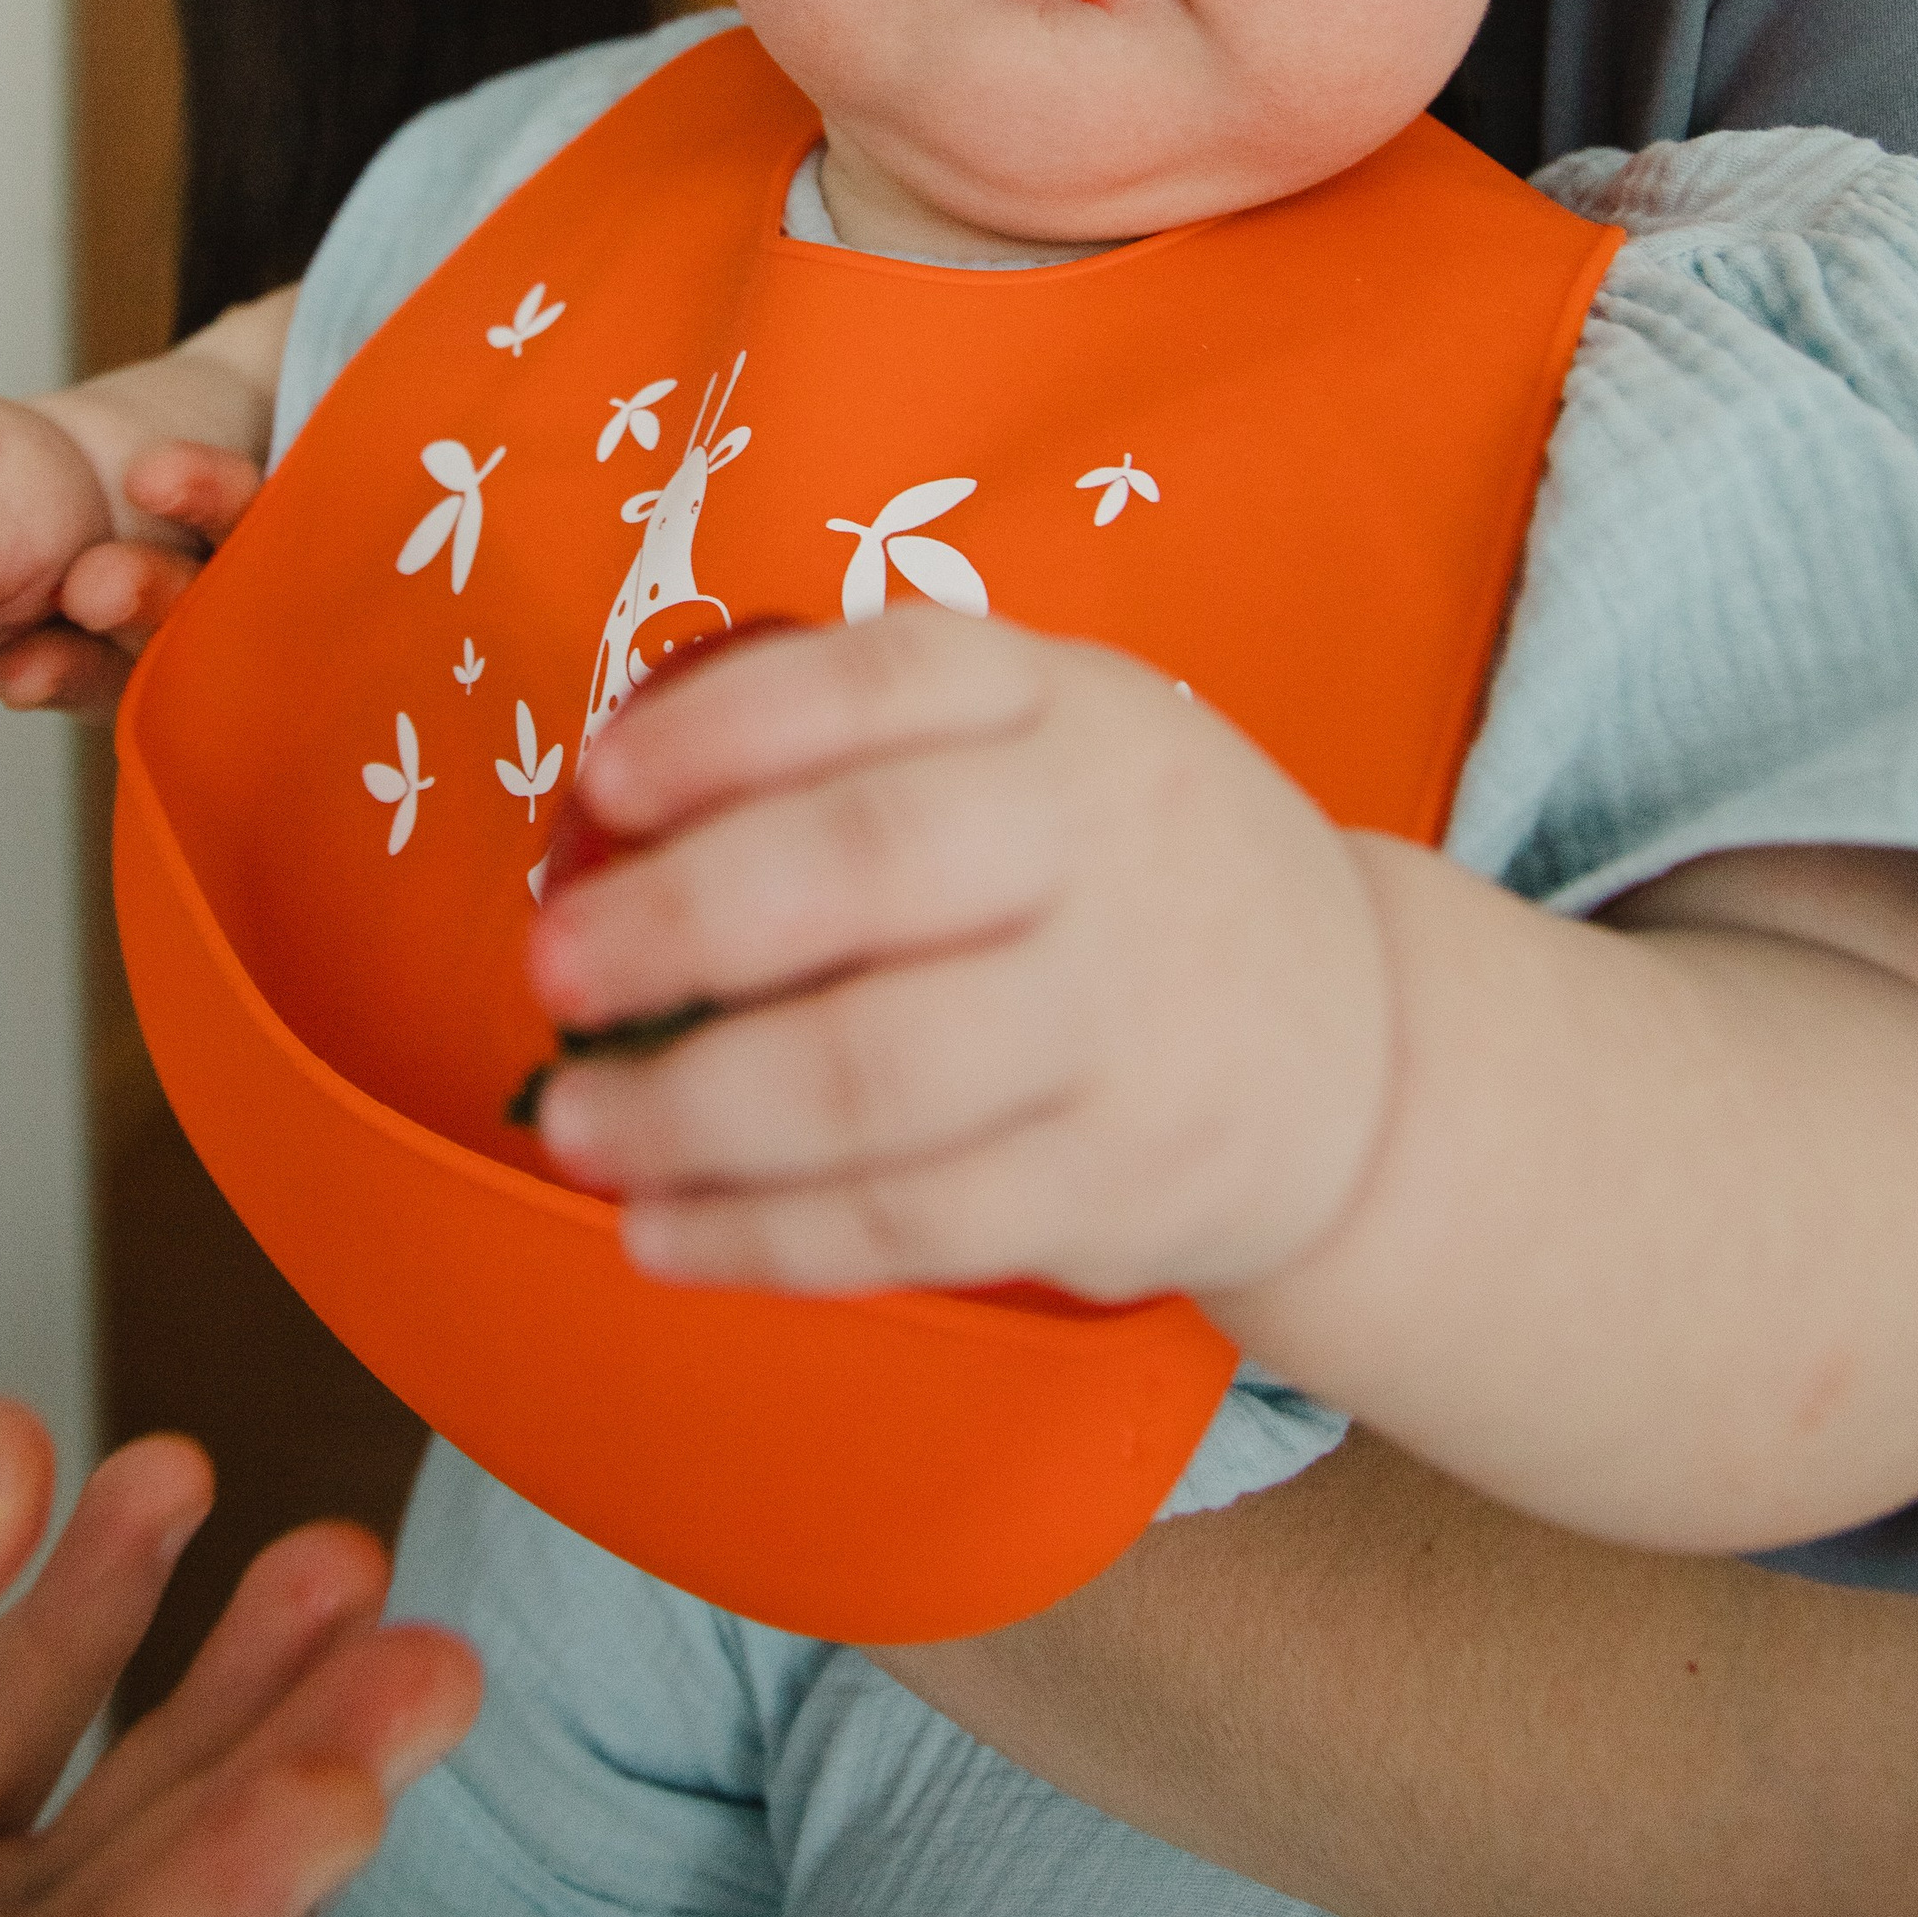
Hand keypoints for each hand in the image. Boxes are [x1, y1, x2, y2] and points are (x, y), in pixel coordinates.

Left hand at [524, 606, 1393, 1303]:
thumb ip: (881, 749)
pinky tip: (661, 1234)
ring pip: (874, 1070)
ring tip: (574, 1130)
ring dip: (690, 1109)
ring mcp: (1120, 1019)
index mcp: (1065, 708)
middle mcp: (1103, 843)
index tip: (600, 786)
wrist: (1365, 1050)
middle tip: (552, 973)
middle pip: (868, 866)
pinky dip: (763, 1238)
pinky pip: (910, 1221)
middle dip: (677, 921)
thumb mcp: (1059, 742)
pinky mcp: (1117, 1182)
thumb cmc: (1133, 873)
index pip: (884, 678)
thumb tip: (618, 817)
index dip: (722, 728)